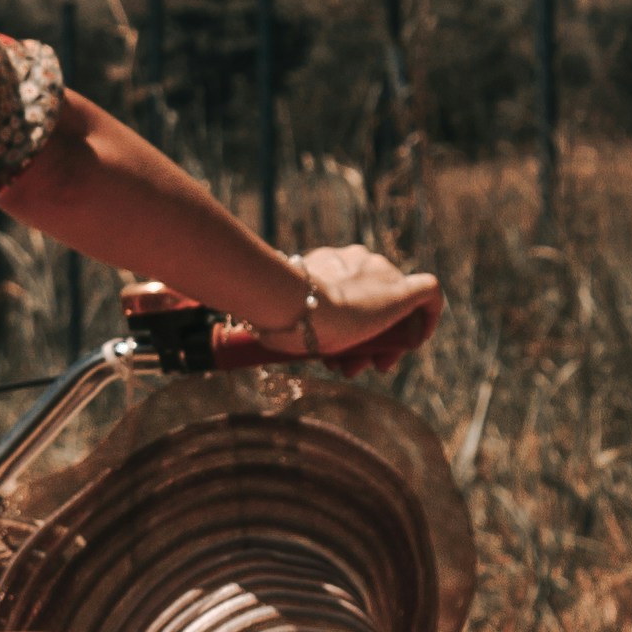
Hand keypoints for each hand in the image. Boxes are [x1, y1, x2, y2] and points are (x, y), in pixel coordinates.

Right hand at [193, 240, 436, 366]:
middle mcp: (358, 262)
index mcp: (328, 264)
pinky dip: (428, 318)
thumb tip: (202, 302)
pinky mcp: (404, 290)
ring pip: (393, 309)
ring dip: (384, 343)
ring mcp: (382, 275)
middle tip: (352, 368)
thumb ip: (251, 306)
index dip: (342, 326)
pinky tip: (416, 341)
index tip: (331, 354)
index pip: (344, 293)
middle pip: (370, 303)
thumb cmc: (275, 311)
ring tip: (372, 367)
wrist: (298, 307)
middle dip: (363, 341)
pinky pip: (430, 295)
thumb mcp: (264, 313)